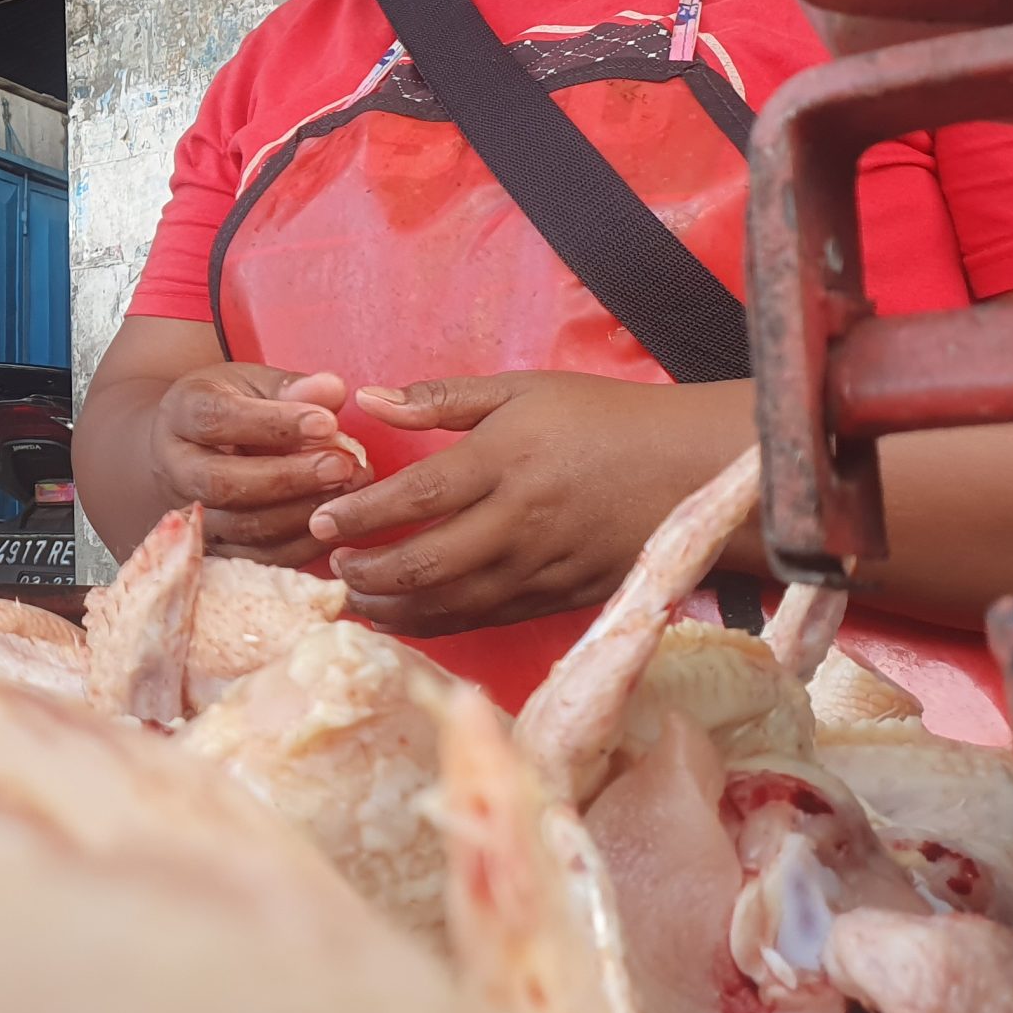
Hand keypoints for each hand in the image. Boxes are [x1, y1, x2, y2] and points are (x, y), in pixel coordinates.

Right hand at [150, 364, 366, 565]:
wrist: (186, 447)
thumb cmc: (228, 407)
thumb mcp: (251, 383)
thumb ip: (290, 387)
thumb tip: (331, 391)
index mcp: (182, 413)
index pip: (219, 419)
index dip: (273, 423)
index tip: (326, 422)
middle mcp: (177, 467)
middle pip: (222, 482)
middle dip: (288, 478)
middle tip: (342, 465)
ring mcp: (193, 513)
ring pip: (241, 526)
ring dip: (301, 512)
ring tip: (347, 491)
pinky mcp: (216, 546)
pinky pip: (258, 557)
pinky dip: (301, 543)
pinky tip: (335, 521)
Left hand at [306, 372, 752, 635]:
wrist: (693, 469)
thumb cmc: (602, 418)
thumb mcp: (522, 389)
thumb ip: (442, 398)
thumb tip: (369, 399)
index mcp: (506, 460)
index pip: (418, 496)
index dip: (362, 514)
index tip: (320, 519)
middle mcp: (520, 520)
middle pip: (428, 561)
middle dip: (369, 572)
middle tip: (331, 567)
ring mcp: (542, 566)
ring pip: (454, 602)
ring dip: (396, 607)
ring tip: (355, 599)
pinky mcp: (561, 596)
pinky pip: (489, 618)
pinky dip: (441, 623)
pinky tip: (407, 618)